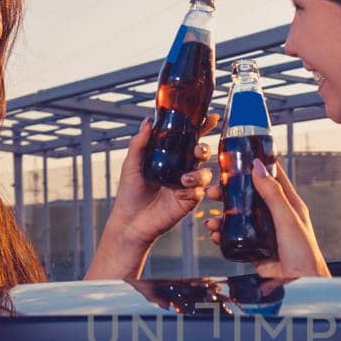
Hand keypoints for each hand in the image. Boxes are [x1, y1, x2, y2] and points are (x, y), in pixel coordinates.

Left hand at [112, 115, 218, 246]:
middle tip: (198, 151)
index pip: (188, 139)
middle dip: (204, 149)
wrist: (130, 222)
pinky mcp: (188, 201)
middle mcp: (180, 170)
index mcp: (169, 158)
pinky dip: (193, 190)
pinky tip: (180, 192)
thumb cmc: (129, 194)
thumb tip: (148, 121)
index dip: (201, 128)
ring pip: (205, 173)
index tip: (211, 118)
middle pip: (201, 154)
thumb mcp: (131, 164)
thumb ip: (140, 143)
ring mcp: (186, 186)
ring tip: (185, 178)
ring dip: (200, 172)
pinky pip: (200, 192)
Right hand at [204, 159, 329, 278]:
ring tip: (210, 219)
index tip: (238, 160)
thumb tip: (258, 167)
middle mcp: (275, 216)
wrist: (300, 283)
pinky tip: (215, 234)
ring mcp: (264, 232)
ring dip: (222, 217)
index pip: (272, 178)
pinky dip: (223, 235)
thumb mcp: (287, 218)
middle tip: (214, 192)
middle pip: (248, 197)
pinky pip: (235, 238)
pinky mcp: (255, 248)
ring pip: (239, 218)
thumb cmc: (304, 252)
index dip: (256, 167)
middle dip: (229, 193)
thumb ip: (273, 194)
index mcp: (288, 204)